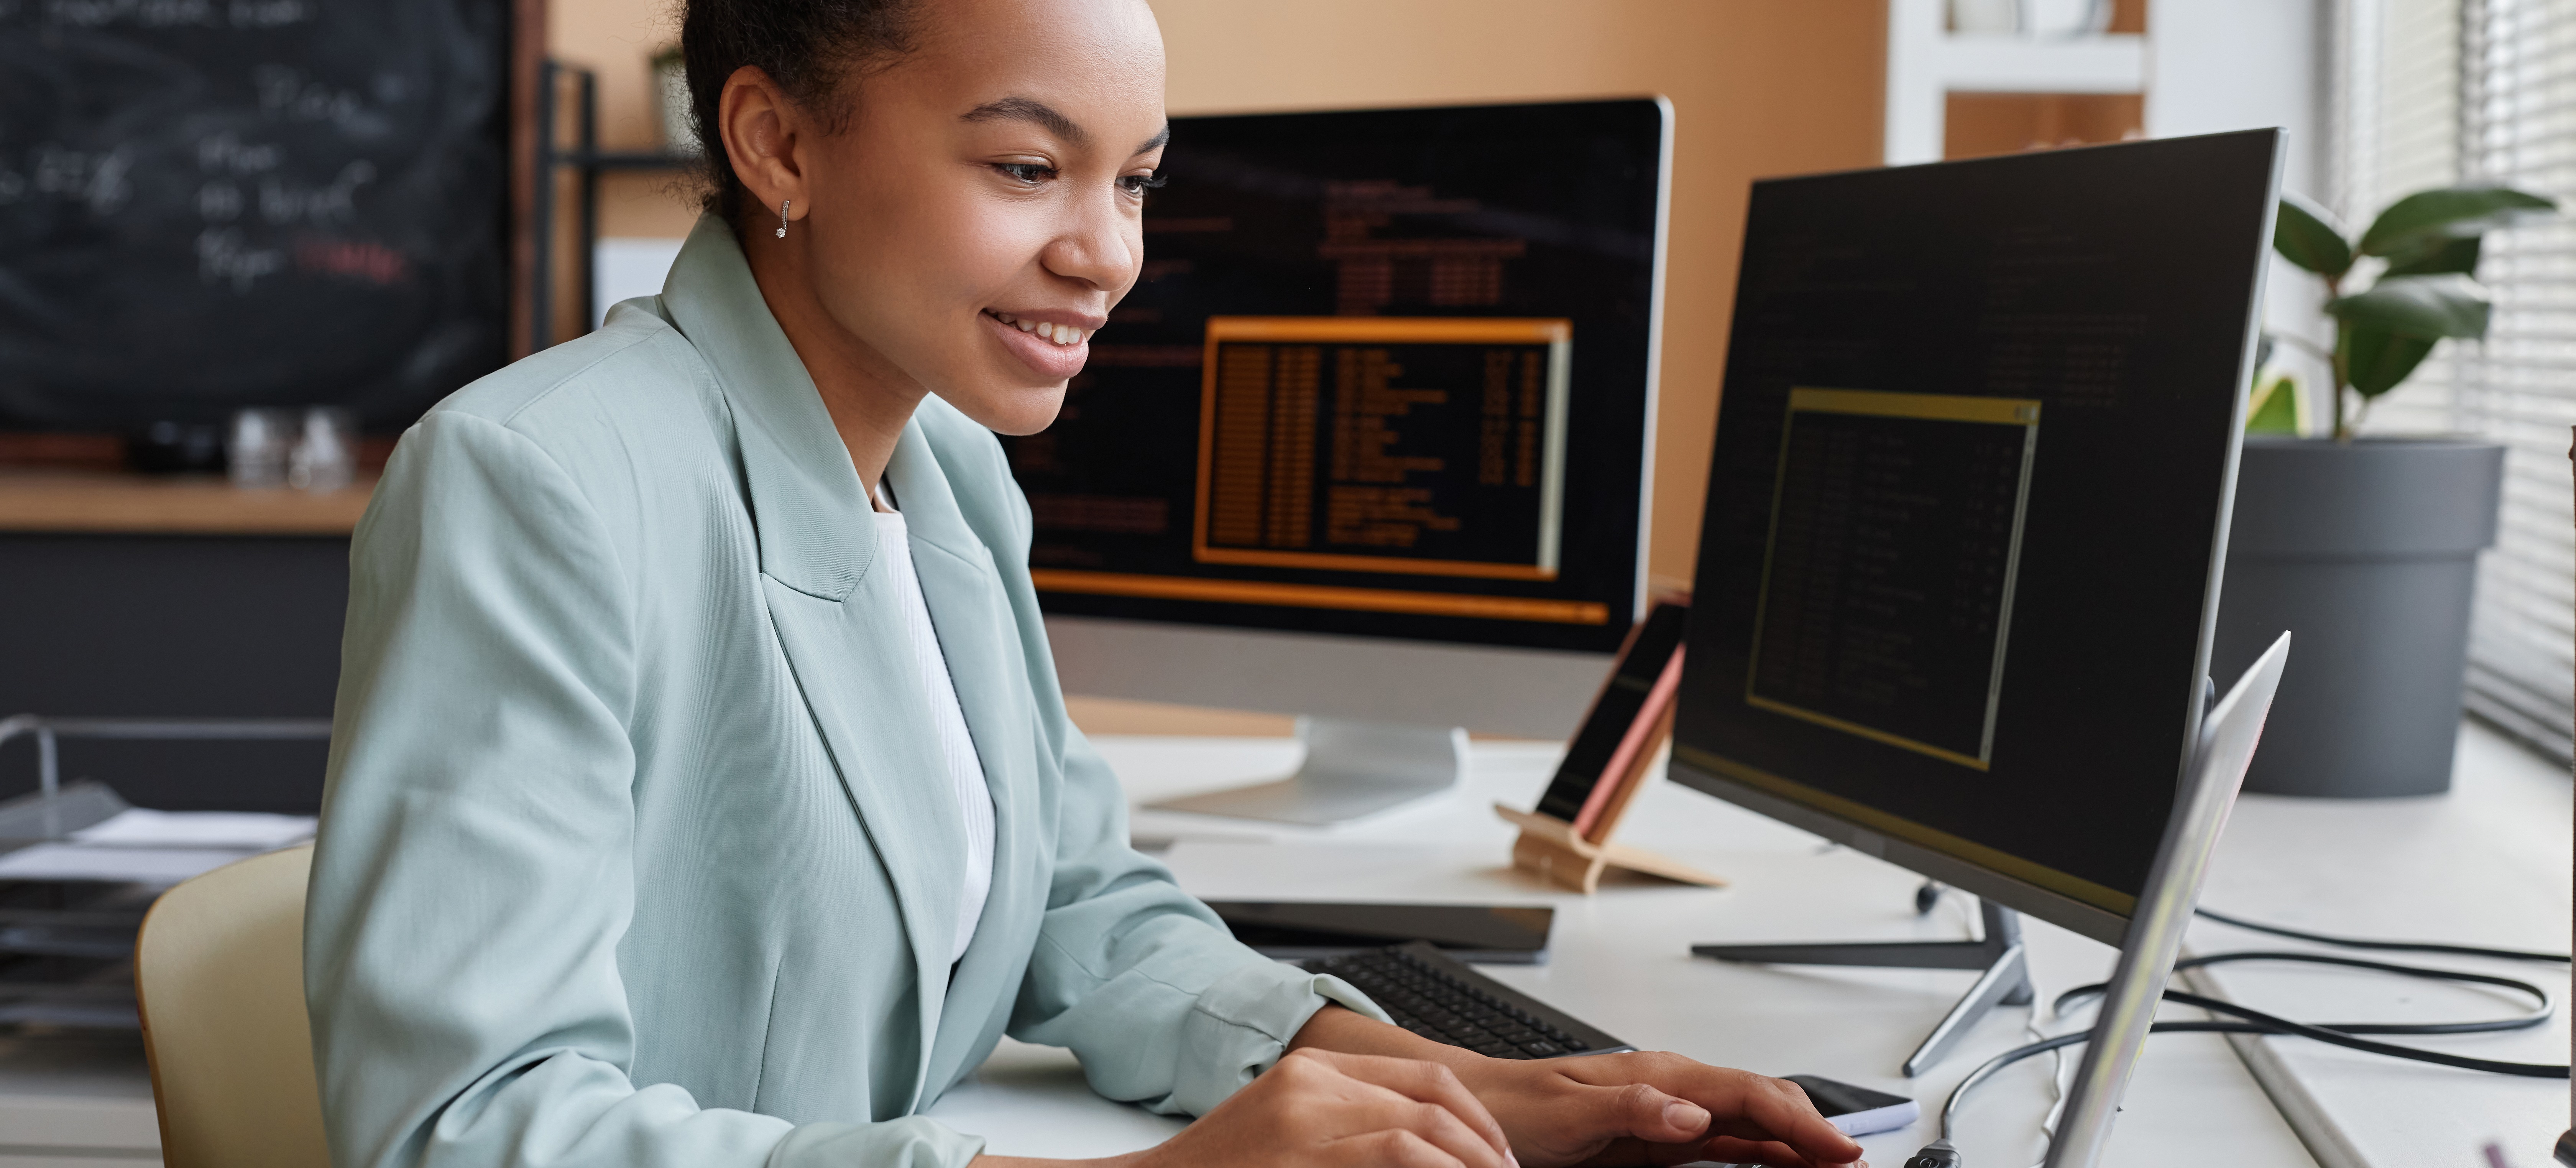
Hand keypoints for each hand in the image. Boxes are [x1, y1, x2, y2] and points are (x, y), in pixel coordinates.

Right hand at [1130, 1048, 1516, 1167]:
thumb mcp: (1287, 1132)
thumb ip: (1349, 1127)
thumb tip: (1424, 1149)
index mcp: (1312, 1072)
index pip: (1424, 1077)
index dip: (1476, 1118)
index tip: (1499, 1154)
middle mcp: (1311, 1086)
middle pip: (1433, 1101)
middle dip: (1486, 1146)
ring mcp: (1303, 1123)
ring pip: (1421, 1132)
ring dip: (1472, 1164)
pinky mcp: (1300, 1159)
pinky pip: (1394, 1157)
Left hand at [1452, 1051, 1863, 1167]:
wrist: (1477, 1108)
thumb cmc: (1514, 1105)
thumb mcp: (1568, 1111)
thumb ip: (1631, 1109)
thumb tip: (1690, 1114)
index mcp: (1657, 1076)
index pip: (1746, 1094)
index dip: (1799, 1120)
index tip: (1838, 1148)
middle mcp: (1670, 1089)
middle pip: (1759, 1104)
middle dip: (1810, 1128)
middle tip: (1853, 1160)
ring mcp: (1668, 1113)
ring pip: (1748, 1123)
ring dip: (1792, 1141)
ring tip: (1833, 1164)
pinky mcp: (1657, 1138)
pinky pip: (1722, 1143)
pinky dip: (1760, 1153)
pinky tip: (1781, 1165)